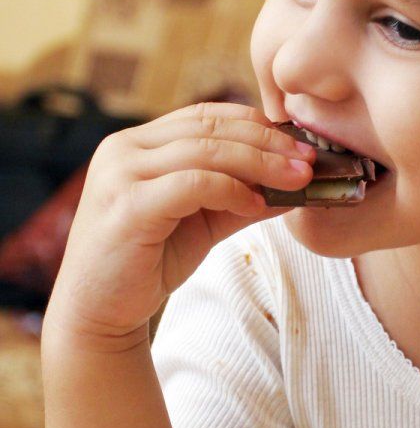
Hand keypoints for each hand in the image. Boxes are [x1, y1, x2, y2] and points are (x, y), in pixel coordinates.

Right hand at [44, 103, 313, 343]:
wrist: (101, 312)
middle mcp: (123, 149)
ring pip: (204, 151)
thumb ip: (244, 197)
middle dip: (267, 143)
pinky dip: (232, 190)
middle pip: (210, 128)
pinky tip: (258, 204)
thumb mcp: (206, 221)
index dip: (257, 124)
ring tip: (297, 180)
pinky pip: (192, 184)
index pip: (206, 115)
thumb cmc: (151, 262)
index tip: (300, 144)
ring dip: (260, 163)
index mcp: (138, 143)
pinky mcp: (127, 206)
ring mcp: (120, 174)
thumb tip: (300, 183)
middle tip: (310, 161)